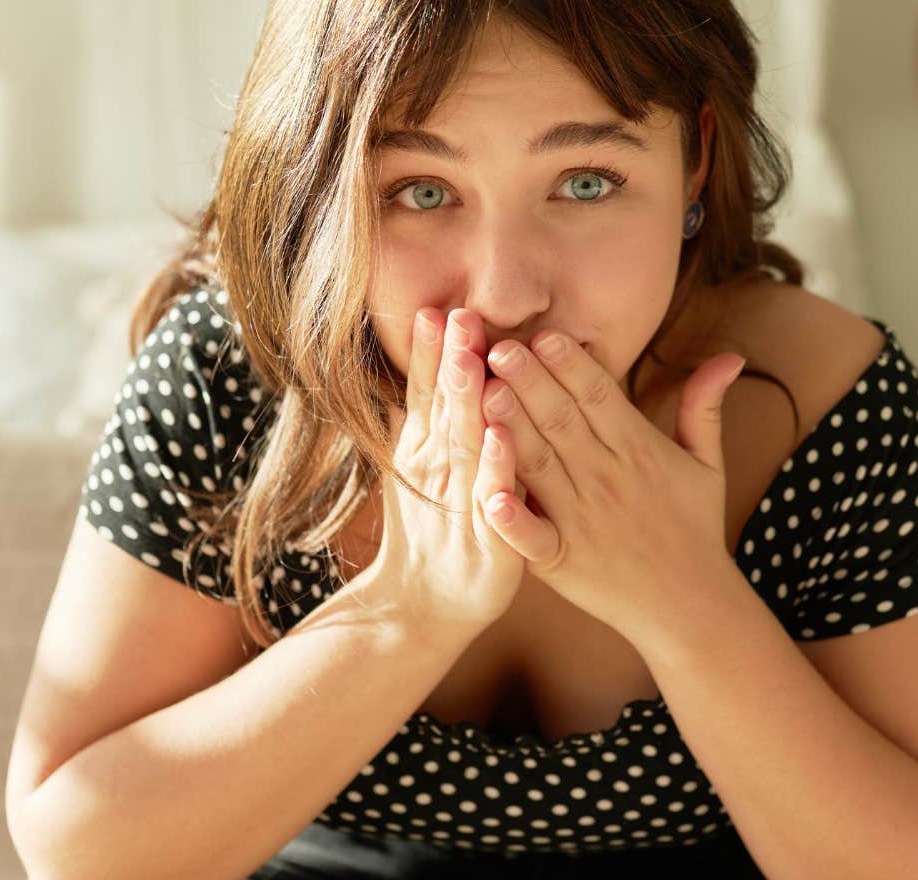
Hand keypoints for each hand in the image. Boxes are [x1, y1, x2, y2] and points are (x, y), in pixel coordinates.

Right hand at [352, 307, 525, 631]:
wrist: (423, 608)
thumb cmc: (430, 531)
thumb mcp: (416, 468)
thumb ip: (420, 417)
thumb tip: (416, 363)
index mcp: (426, 449)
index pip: (428, 391)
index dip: (430, 352)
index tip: (437, 308)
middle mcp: (439, 471)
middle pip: (445, 408)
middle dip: (451, 361)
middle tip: (458, 315)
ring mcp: (461, 504)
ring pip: (465, 446)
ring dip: (468, 404)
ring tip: (473, 362)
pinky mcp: (490, 541)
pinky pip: (494, 501)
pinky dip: (495, 471)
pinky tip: (501, 441)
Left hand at [473, 328, 746, 650]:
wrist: (690, 606)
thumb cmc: (694, 527)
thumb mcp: (707, 463)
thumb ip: (704, 406)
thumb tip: (732, 355)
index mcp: (639, 450)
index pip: (600, 397)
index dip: (571, 364)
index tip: (544, 333)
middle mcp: (607, 479)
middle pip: (563, 421)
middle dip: (530, 381)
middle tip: (497, 345)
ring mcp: (581, 521)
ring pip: (539, 465)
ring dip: (510, 428)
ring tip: (482, 391)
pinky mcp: (560, 561)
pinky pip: (531, 536)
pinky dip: (511, 518)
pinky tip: (488, 495)